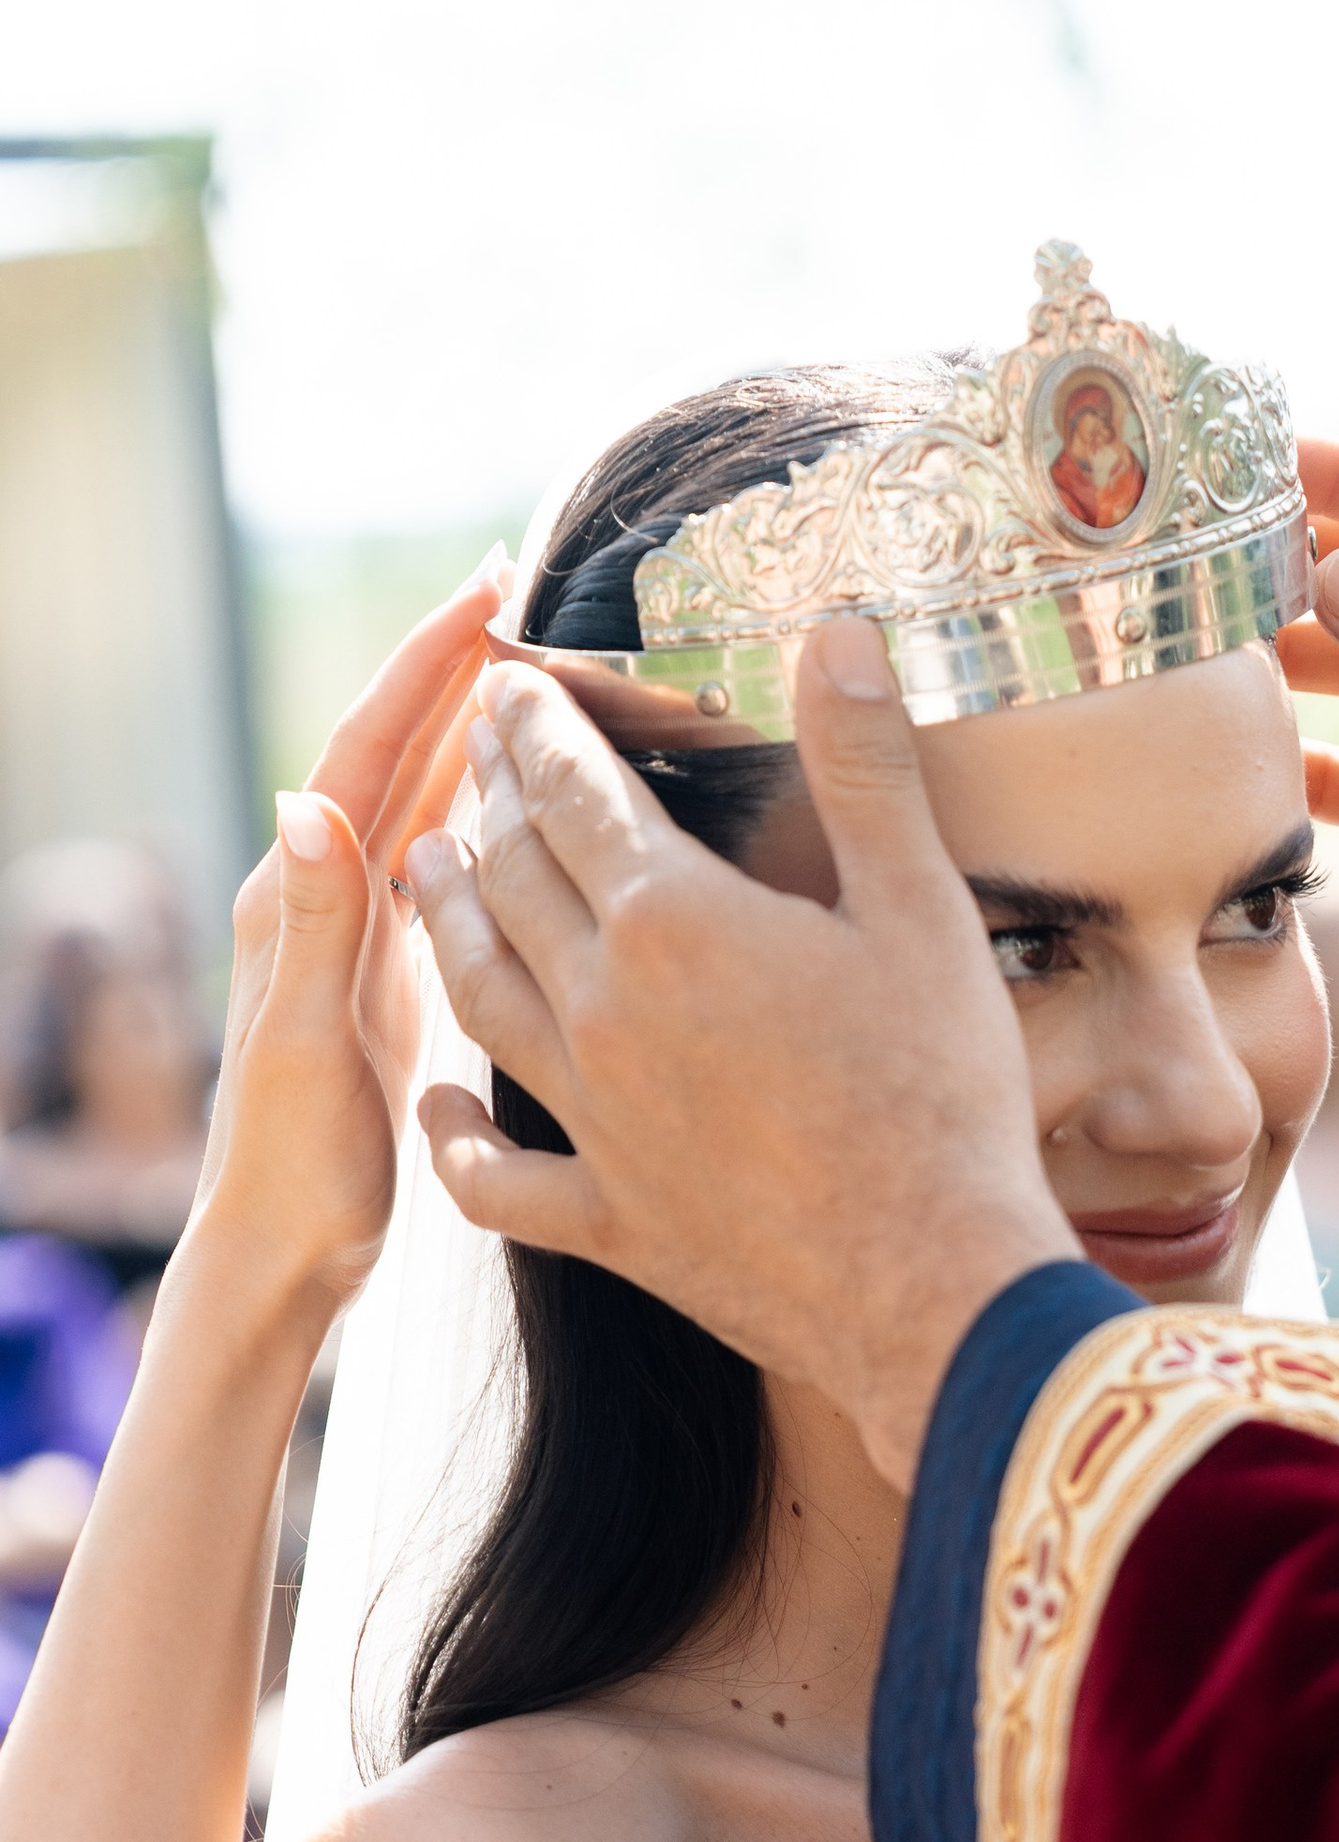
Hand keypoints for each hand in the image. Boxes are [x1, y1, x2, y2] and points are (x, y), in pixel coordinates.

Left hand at [190, 565, 505, 1315]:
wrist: (284, 1250)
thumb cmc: (289, 1164)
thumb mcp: (305, 1044)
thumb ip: (314, 927)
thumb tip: (304, 799)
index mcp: (300, 897)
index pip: (366, 749)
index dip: (426, 666)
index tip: (489, 591)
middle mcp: (326, 897)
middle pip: (399, 754)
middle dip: (460, 671)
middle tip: (533, 593)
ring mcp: (366, 933)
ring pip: (431, 801)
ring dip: (482, 729)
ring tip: (551, 666)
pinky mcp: (404, 971)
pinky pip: (455, 863)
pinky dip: (496, 810)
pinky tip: (547, 794)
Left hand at [406, 626, 1077, 1488]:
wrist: (936, 1289)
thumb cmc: (946, 1095)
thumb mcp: (924, 910)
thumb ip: (866, 767)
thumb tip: (835, 632)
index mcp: (674, 921)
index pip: (572, 792)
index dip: (536, 728)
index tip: (511, 682)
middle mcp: (604, 1011)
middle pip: (510, 881)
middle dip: (488, 802)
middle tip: (478, 757)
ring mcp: (594, 1123)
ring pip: (480, 999)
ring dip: (445, 925)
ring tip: (427, 873)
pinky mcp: (609, 1219)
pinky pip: (495, 1179)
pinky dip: (457, 1141)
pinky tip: (439, 1111)